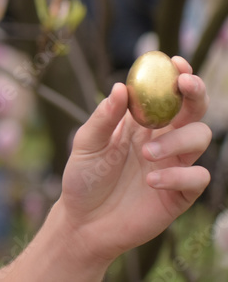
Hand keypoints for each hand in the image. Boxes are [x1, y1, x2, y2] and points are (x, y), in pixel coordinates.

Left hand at [60, 55, 210, 265]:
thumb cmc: (82, 178)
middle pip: (194, 110)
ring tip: (147, 154)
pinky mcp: (180, 193)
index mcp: (141, 123)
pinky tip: (151, 181)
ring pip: (201, 138)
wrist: (83, 221)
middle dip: (195, 93)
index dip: (176, 76)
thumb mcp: (85, 143)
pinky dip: (179, 175)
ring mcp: (174, 165)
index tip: (175, 62)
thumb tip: (120, 88)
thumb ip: (103, 117)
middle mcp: (163, 140)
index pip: (166, 94)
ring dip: (178, 139)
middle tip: (185, 85)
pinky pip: (198, 176)